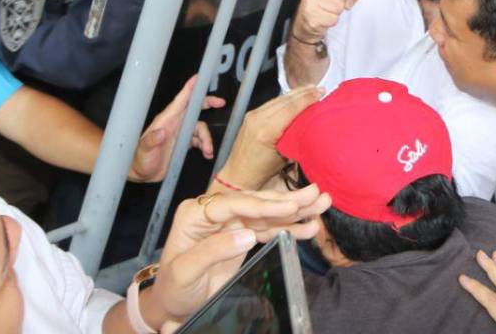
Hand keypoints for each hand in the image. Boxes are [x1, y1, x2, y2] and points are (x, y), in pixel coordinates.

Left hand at [131, 75, 226, 181]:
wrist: (142, 173)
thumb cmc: (140, 159)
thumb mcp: (144, 151)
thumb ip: (151, 141)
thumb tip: (161, 132)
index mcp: (166, 120)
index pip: (180, 101)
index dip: (189, 89)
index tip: (198, 78)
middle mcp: (175, 124)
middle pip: (194, 108)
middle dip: (208, 103)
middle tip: (221, 103)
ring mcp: (180, 133)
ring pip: (200, 128)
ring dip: (207, 138)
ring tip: (208, 151)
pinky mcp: (184, 143)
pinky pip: (199, 140)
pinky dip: (205, 146)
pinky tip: (207, 154)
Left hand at [152, 185, 330, 321]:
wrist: (174, 304)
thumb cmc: (174, 287)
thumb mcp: (185, 271)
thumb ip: (212, 251)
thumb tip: (246, 235)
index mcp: (195, 214)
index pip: (232, 203)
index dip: (262, 204)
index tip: (288, 206)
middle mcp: (215, 213)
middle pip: (254, 202)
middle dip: (286, 200)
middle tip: (315, 193)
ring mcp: (231, 223)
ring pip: (266, 213)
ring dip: (295, 210)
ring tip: (321, 202)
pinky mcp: (243, 235)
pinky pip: (269, 229)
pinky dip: (290, 228)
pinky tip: (309, 227)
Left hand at [216, 86, 323, 189]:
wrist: (238, 176)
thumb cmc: (261, 172)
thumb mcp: (284, 157)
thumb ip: (296, 137)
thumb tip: (311, 124)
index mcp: (266, 131)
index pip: (291, 108)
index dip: (307, 99)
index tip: (320, 93)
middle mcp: (257, 119)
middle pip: (285, 100)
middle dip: (304, 93)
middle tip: (319, 89)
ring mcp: (252, 115)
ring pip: (278, 99)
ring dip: (295, 93)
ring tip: (310, 89)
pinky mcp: (250, 115)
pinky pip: (271, 103)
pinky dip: (285, 99)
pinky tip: (295, 97)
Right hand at [292, 0, 361, 42]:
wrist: (303, 20)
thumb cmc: (320, 2)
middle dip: (340, 2)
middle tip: (328, 3)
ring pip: (340, 7)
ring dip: (335, 12)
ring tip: (325, 10)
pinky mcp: (311, 15)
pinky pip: (333, 19)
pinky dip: (330, 21)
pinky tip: (322, 18)